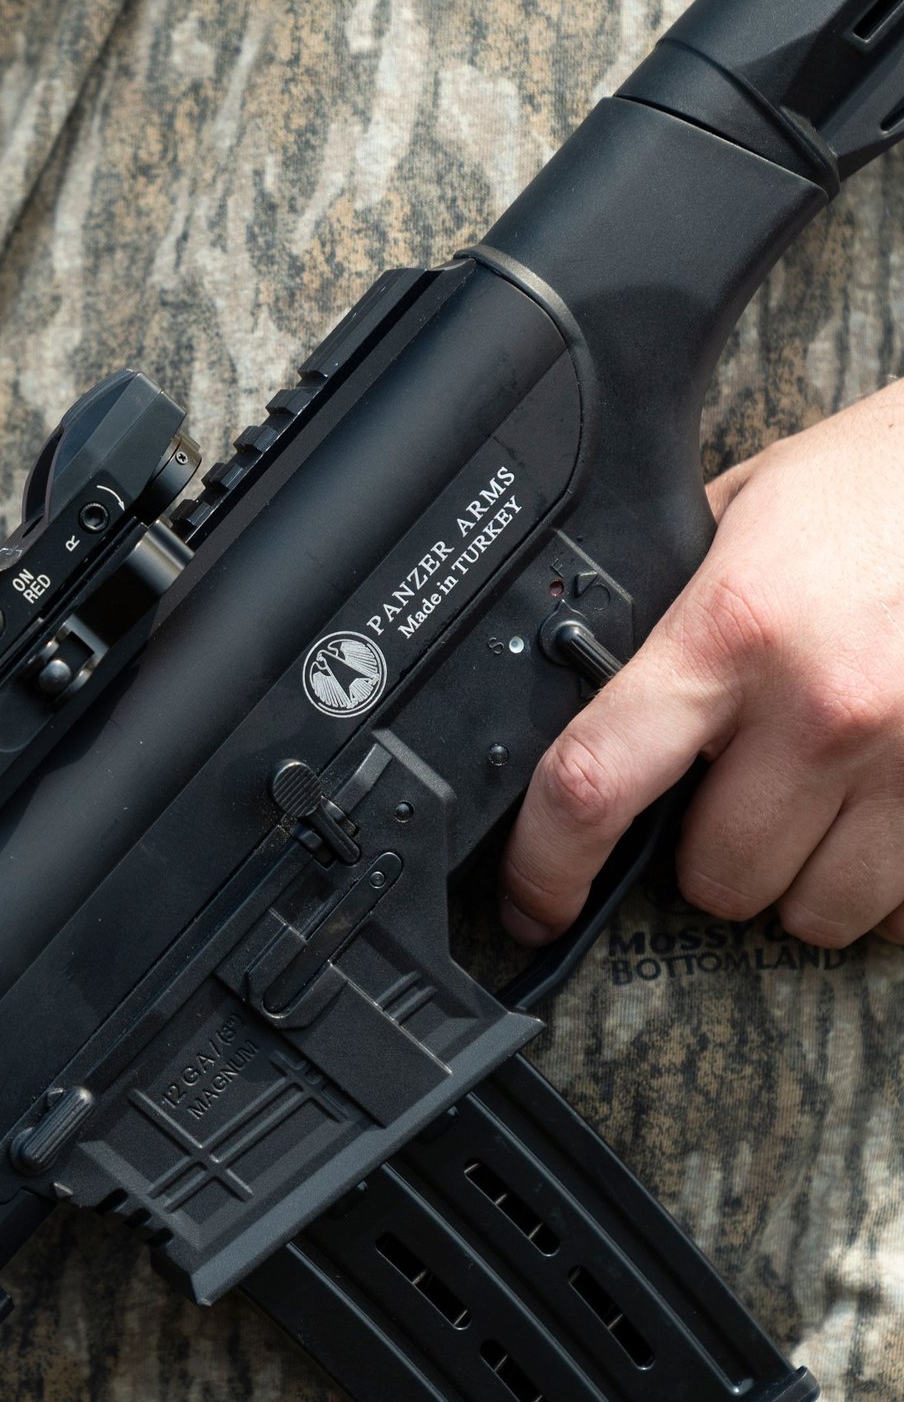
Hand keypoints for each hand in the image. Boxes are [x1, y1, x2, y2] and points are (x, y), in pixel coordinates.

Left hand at [501, 379, 903, 949]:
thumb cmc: (884, 487)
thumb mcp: (746, 516)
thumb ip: (672, 613)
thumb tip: (590, 688)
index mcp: (732, 629)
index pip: (596, 780)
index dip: (545, 866)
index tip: (533, 906)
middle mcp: (823, 707)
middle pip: (714, 877)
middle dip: (709, 852)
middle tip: (736, 790)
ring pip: (813, 914)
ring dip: (799, 876)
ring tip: (815, 798)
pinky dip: (883, 884)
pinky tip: (879, 811)